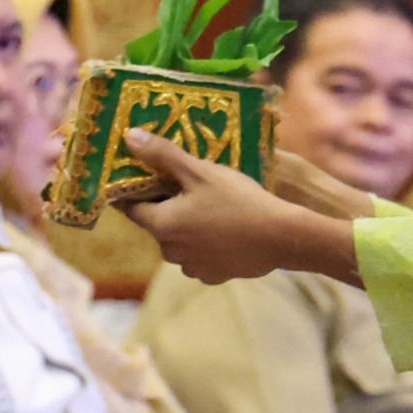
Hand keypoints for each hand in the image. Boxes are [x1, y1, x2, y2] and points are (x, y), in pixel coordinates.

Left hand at [118, 131, 359, 287]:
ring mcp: (192, 267)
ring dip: (186, 224)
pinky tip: (224, 228)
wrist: (282, 237)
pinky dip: (204, 242)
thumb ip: (163, 155)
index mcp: (162, 225)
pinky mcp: (212, 276)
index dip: (132, 191)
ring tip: (209, 205)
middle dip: (166, 205)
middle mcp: (170, 251)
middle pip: (157, 223)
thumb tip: (130, 136)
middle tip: (186, 184)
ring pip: (179, 240)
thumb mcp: (200, 172)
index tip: (140, 177)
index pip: (131, 208)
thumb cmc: (238, 201)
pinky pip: (199, 255)